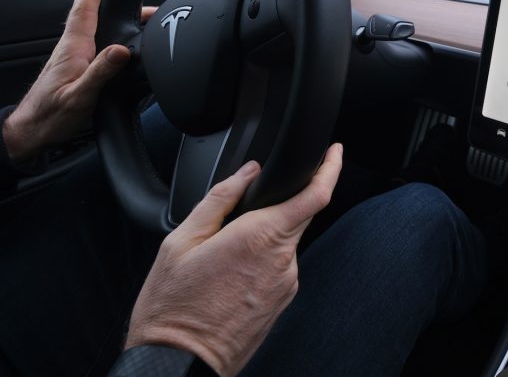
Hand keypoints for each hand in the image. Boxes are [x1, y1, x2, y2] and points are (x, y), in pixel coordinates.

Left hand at [2, 0, 155, 161]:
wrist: (31, 132)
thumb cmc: (52, 117)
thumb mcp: (80, 97)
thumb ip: (100, 72)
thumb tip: (121, 49)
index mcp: (73, 48)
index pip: (85, 8)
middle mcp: (72, 47)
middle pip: (91, 12)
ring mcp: (73, 56)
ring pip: (95, 25)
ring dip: (114, 15)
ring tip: (141, 14)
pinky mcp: (75, 66)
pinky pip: (95, 39)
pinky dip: (109, 30)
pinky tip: (121, 39)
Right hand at [125, 144, 342, 376]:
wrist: (180, 363)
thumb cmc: (173, 307)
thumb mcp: (181, 241)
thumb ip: (220, 198)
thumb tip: (248, 172)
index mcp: (259, 237)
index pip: (315, 195)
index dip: (330, 168)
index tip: (334, 152)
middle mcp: (282, 260)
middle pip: (299, 215)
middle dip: (281, 203)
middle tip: (240, 216)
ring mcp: (286, 284)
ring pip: (286, 242)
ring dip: (264, 237)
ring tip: (221, 258)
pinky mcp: (283, 301)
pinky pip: (280, 266)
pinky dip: (262, 260)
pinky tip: (230, 275)